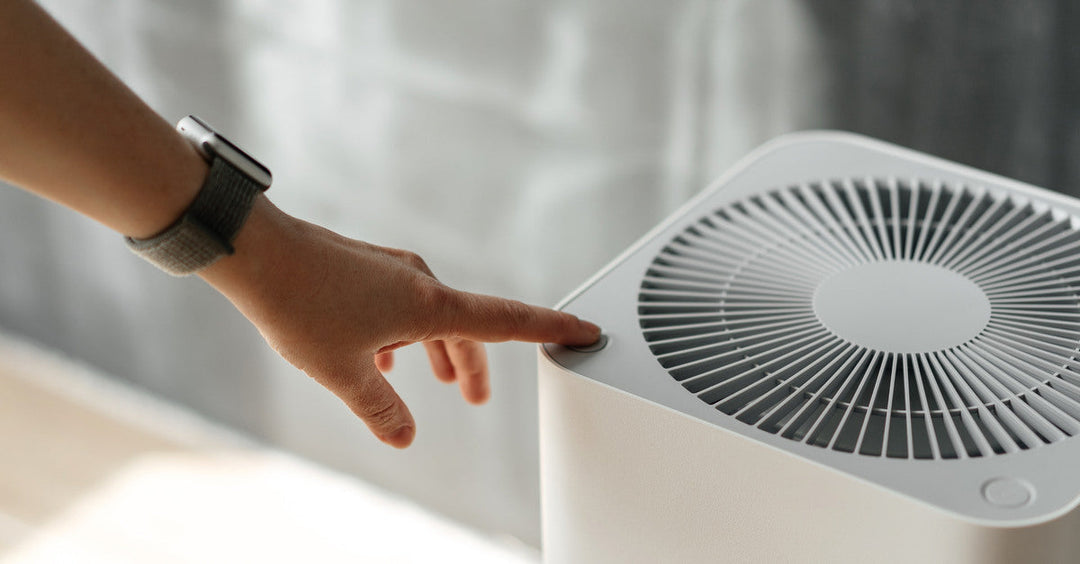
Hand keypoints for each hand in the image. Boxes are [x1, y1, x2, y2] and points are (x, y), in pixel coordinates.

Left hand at [200, 197, 599, 447]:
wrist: (256, 252)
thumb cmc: (300, 306)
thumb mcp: (343, 373)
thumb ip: (380, 409)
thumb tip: (403, 436)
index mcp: (429, 306)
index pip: (506, 321)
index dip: (550, 329)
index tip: (585, 330)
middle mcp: (419, 283)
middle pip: (466, 327)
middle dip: (472, 365)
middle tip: (474, 399)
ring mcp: (394, 272)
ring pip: (432, 318)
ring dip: (437, 352)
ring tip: (433, 381)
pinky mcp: (370, 268)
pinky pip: (402, 306)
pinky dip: (404, 335)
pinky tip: (378, 357)